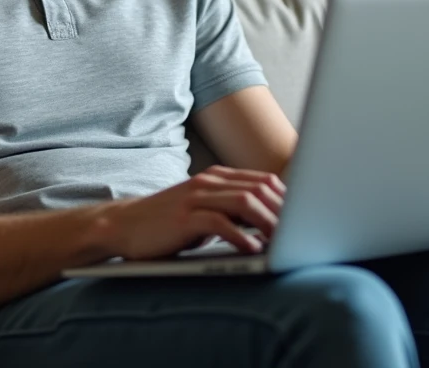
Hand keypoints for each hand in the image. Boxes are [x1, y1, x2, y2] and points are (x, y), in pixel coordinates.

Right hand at [101, 165, 285, 259]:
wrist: (122, 226)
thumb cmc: (167, 225)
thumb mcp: (203, 212)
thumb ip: (232, 213)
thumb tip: (272, 227)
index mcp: (216, 178)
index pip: (264, 181)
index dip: (288, 201)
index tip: (306, 221)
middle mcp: (208, 182)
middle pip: (260, 188)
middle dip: (285, 212)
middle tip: (302, 234)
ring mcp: (195, 197)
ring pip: (245, 202)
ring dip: (269, 223)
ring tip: (284, 243)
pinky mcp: (183, 217)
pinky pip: (220, 222)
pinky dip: (241, 236)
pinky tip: (253, 249)